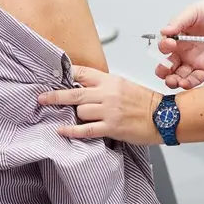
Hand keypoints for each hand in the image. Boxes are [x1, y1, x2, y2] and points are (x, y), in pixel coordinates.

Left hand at [38, 66, 161, 144]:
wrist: (163, 116)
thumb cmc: (145, 102)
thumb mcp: (124, 85)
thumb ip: (105, 86)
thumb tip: (85, 90)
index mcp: (111, 81)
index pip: (83, 73)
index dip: (66, 74)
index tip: (53, 75)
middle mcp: (108, 94)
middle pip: (74, 93)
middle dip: (54, 95)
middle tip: (40, 97)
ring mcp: (109, 111)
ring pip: (80, 111)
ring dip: (73, 116)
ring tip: (71, 119)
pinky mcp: (111, 127)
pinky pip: (86, 129)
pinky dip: (71, 131)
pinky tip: (61, 131)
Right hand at [156, 0, 203, 89]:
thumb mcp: (193, 11)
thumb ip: (178, 22)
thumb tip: (164, 31)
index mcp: (179, 37)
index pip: (165, 47)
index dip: (164, 47)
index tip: (170, 43)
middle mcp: (184, 51)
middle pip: (168, 65)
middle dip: (163, 70)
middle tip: (164, 70)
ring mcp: (195, 61)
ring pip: (179, 76)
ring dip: (173, 80)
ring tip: (172, 81)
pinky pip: (196, 79)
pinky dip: (188, 84)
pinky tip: (184, 83)